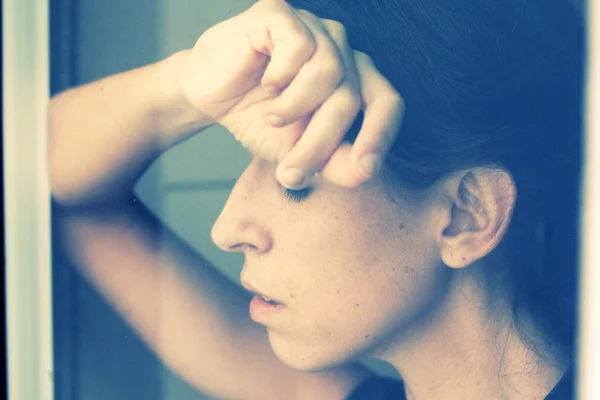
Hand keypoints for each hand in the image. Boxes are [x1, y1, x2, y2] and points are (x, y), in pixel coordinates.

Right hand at [178, 0, 403, 188]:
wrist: (209, 95)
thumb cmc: (258, 118)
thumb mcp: (299, 151)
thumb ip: (334, 163)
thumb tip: (363, 175)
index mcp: (354, 78)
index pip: (387, 103)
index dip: (380, 137)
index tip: (365, 172)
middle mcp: (340, 48)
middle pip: (350, 98)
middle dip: (319, 143)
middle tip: (290, 172)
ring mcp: (313, 27)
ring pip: (329, 72)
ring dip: (295, 109)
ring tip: (273, 119)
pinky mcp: (281, 14)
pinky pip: (297, 46)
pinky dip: (280, 78)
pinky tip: (267, 85)